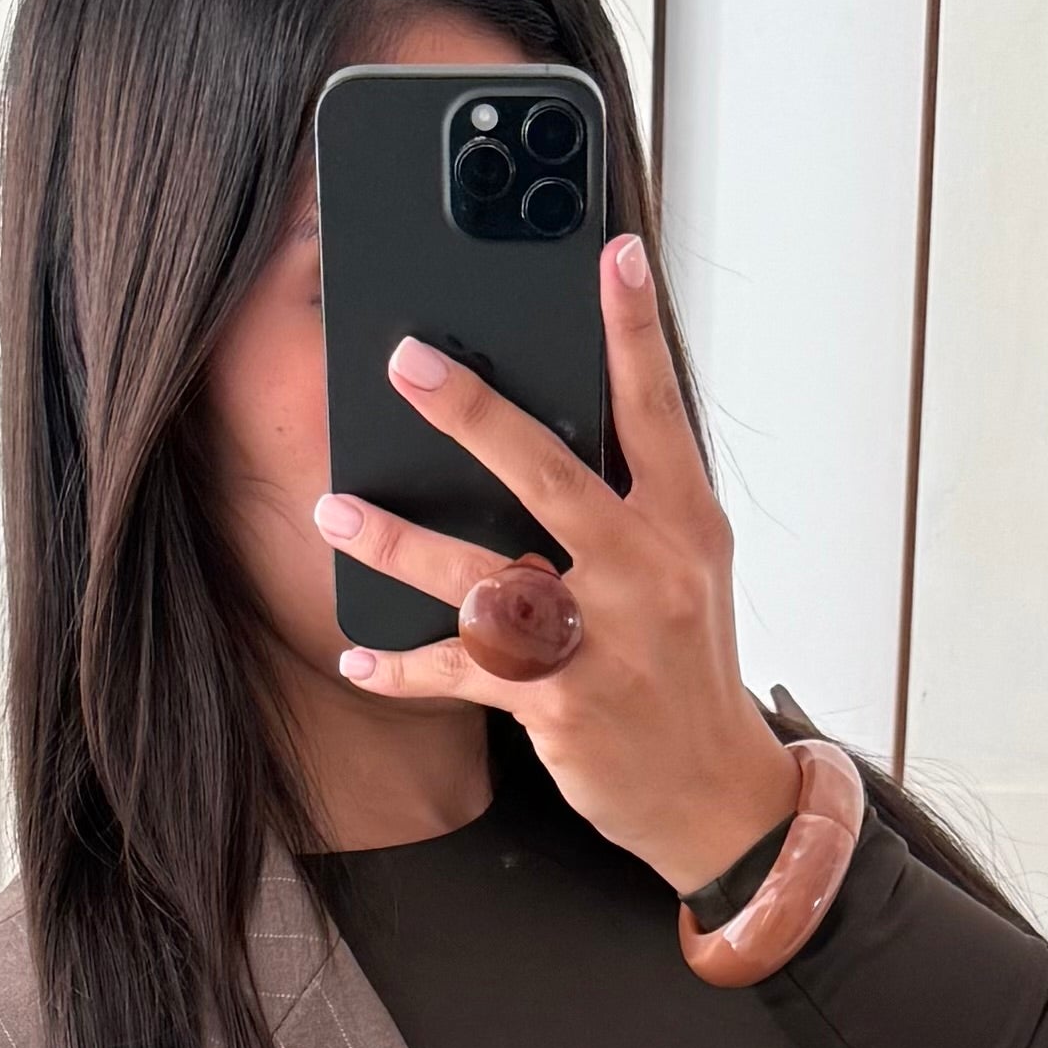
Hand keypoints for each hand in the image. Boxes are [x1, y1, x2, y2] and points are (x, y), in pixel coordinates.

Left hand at [308, 237, 801, 896]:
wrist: (714, 793)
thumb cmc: (685, 665)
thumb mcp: (684, 569)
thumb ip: (631, 499)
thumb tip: (547, 422)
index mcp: (685, 523)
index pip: (657, 410)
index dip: (634, 331)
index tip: (613, 255)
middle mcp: (648, 571)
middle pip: (549, 475)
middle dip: (473, 413)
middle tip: (405, 361)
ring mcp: (604, 639)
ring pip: (482, 576)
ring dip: (399, 544)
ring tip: (334, 511)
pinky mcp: (561, 703)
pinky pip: (462, 673)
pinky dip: (402, 667)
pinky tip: (356, 653)